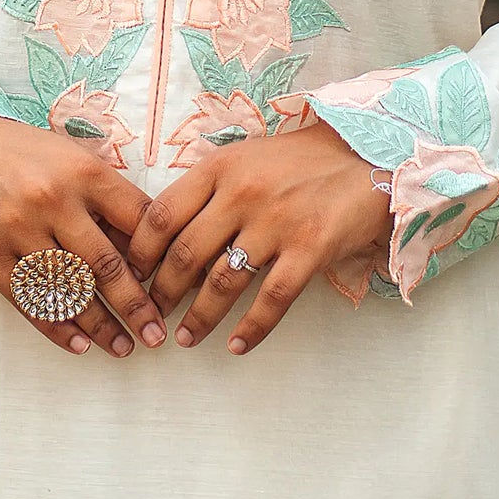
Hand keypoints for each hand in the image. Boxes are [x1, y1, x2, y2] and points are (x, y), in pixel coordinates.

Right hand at [0, 112, 167, 358]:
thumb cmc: (19, 151)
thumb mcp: (69, 156)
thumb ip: (103, 196)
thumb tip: (139, 246)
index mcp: (83, 171)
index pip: (137, 220)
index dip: (157, 256)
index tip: (168, 282)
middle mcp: (52, 200)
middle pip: (106, 265)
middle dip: (136, 306)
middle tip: (156, 335)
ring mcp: (17, 229)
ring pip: (69, 290)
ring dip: (101, 326)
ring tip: (123, 347)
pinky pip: (29, 301)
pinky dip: (57, 327)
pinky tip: (80, 344)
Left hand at [126, 121, 392, 354]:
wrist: (367, 152)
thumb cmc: (301, 158)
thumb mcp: (246, 157)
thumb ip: (209, 189)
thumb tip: (170, 237)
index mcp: (220, 167)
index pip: (162, 214)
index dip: (139, 252)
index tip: (131, 276)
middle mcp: (242, 194)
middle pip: (184, 254)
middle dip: (161, 293)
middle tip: (152, 315)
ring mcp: (277, 223)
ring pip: (222, 282)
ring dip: (199, 318)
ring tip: (186, 338)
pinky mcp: (310, 249)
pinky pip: (271, 299)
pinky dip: (251, 329)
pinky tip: (236, 346)